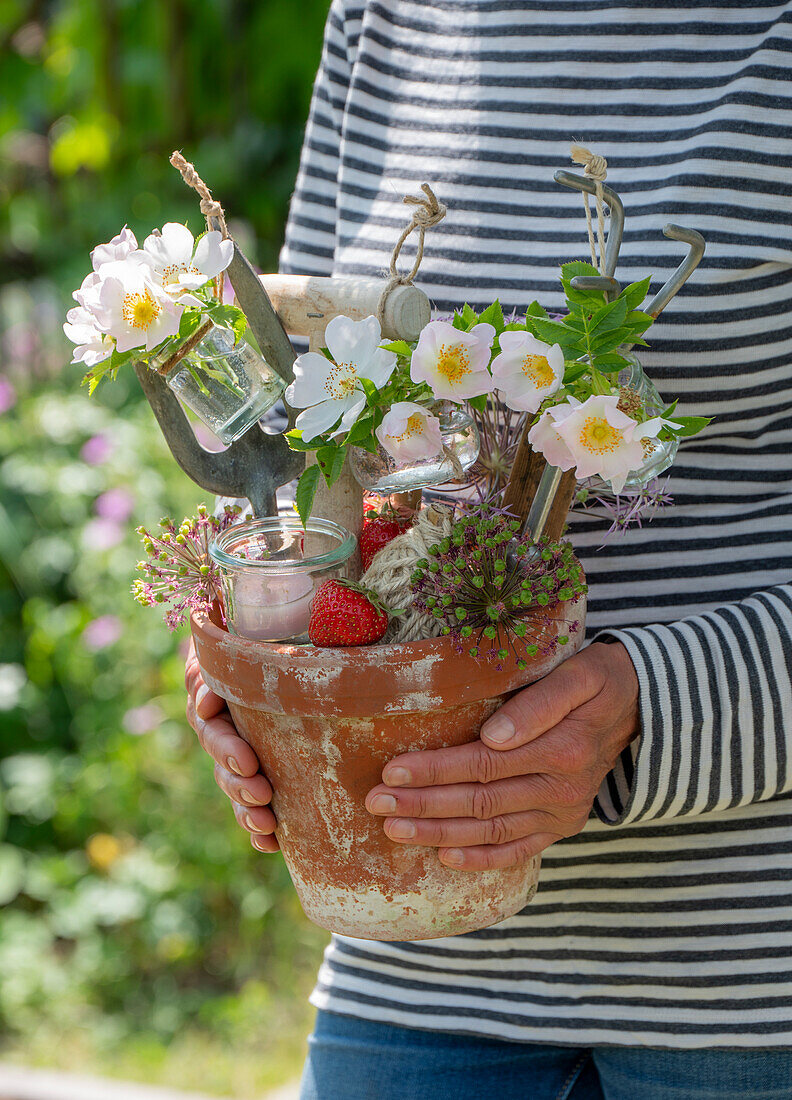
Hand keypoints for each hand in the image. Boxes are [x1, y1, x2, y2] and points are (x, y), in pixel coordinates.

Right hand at [184, 639, 278, 852]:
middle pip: (222, 758)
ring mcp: (238, 750)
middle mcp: (221, 725)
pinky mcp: (256, 771)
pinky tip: (270, 844)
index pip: (211, 723)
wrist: (275, 638)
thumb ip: (220, 665)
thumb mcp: (235, 637)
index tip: (245, 760)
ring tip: (267, 823)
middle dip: (238, 780)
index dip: (225, 745)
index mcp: (212, 693)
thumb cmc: (258, 631)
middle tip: (260, 792)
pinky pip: (252, 804)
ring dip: (246, 807)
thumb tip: (204, 706)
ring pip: (233, 784)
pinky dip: (258, 828)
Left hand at [366, 641, 638, 870]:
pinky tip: (445, 857)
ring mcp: (563, 812)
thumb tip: (495, 734)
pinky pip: (518, 850)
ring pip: (491, 830)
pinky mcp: (562, 826)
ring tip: (394, 830)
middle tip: (376, 802)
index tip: (392, 771)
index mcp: (563, 748)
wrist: (638, 706)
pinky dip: (481, 858)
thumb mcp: (579, 674)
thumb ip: (540, 702)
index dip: (436, 770)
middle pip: (480, 801)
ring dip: (439, 833)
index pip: (484, 764)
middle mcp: (562, 788)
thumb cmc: (597, 680)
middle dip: (423, 805)